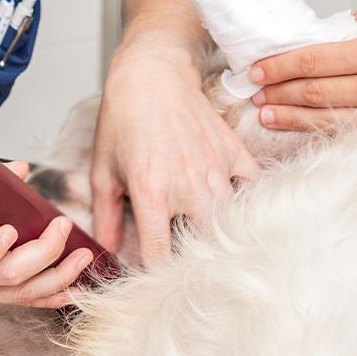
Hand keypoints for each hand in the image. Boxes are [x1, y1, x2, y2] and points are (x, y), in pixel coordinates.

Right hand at [0, 160, 91, 307]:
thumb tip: (19, 169)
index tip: (11, 230)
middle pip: (3, 279)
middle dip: (42, 256)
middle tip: (63, 227)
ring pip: (15, 294)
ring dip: (55, 278)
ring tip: (83, 259)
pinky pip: (15, 300)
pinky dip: (46, 296)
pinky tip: (71, 289)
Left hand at [91, 33, 259, 264]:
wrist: (151, 72)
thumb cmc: (123, 117)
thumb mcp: (102, 168)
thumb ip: (106, 215)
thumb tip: (108, 251)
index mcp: (151, 191)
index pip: (160, 255)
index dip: (156, 277)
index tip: (155, 283)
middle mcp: (188, 184)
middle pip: (205, 247)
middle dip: (197, 264)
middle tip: (189, 269)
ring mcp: (216, 168)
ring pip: (232, 222)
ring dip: (222, 236)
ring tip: (213, 245)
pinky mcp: (233, 152)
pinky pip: (254, 189)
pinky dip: (248, 202)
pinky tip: (236, 208)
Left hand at [250, 5, 356, 130]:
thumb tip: (354, 16)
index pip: (311, 61)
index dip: (279, 67)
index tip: (257, 70)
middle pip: (311, 90)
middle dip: (277, 91)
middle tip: (255, 91)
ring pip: (322, 115)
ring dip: (288, 114)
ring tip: (264, 113)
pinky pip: (340, 130)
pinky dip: (312, 128)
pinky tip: (294, 126)